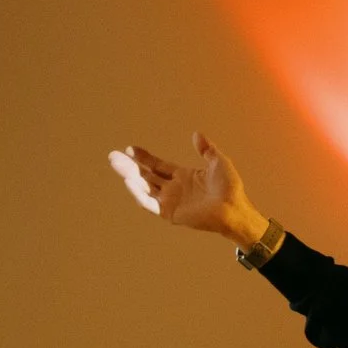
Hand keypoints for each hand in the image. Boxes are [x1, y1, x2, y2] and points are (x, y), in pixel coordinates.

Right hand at [107, 132, 268, 246]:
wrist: (234, 209)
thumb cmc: (230, 188)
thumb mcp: (219, 162)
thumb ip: (206, 149)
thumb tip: (196, 134)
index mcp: (183, 176)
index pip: (158, 166)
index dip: (144, 158)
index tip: (130, 149)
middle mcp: (173, 189)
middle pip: (146, 175)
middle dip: (129, 166)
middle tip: (113, 156)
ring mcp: (170, 202)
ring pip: (144, 188)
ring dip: (130, 177)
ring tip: (117, 165)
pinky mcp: (170, 213)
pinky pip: (150, 203)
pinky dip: (139, 194)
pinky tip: (130, 182)